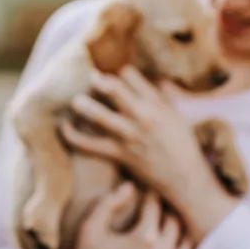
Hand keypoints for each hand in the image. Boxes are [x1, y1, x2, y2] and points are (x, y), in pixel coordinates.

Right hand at [37, 184, 190, 248]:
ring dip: (176, 230)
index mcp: (144, 238)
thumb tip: (129, 186)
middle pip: (174, 222)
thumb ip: (109, 203)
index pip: (155, 206)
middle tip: (158, 203)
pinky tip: (166, 244)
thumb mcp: (91, 228)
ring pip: (184, 243)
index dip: (150, 194)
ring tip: (165, 221)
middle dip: (166, 210)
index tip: (146, 188)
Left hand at [59, 67, 236, 236]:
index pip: (130, 75)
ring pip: (99, 116)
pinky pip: (89, 145)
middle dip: (97, 80)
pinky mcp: (119, 154)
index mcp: (156, 103)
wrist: (185, 177)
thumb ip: (161, 95)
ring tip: (76, 101)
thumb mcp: (176, 114)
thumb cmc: (181, 144)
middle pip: (114, 89)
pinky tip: (64, 126)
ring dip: (83, 105)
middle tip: (89, 79)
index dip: (116, 71)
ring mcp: (129, 136)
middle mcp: (142, 116)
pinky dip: (72, 136)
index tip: (109, 73)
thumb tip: (150, 78)